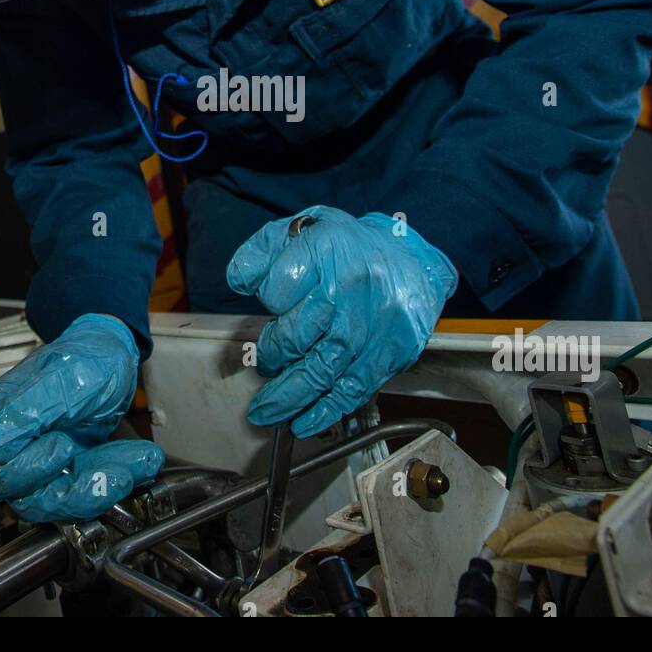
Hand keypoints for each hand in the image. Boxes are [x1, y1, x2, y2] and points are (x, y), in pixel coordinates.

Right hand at [0, 313, 163, 521]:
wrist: (113, 355)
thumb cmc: (87, 355)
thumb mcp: (69, 374)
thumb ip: (30, 408)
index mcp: (1, 414)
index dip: (23, 467)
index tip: (62, 446)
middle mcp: (14, 443)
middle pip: (19, 494)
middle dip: (67, 489)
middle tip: (105, 465)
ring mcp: (40, 460)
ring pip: (54, 500)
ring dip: (98, 489)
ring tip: (135, 467)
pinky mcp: (67, 471)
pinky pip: (81, 493)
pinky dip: (111, 482)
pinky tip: (139, 462)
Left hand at [227, 206, 457, 437]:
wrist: (412, 258)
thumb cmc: (350, 247)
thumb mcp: (300, 230)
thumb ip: (261, 254)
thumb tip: (239, 281)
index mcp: (325, 249)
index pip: (277, 289)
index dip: (266, 310)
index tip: (265, 326)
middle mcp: (351, 285)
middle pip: (302, 335)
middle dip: (273, 364)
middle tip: (258, 379)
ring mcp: (376, 319)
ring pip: (328, 367)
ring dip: (294, 397)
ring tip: (270, 413)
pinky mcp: (395, 346)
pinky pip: (358, 385)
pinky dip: (329, 408)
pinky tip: (307, 421)